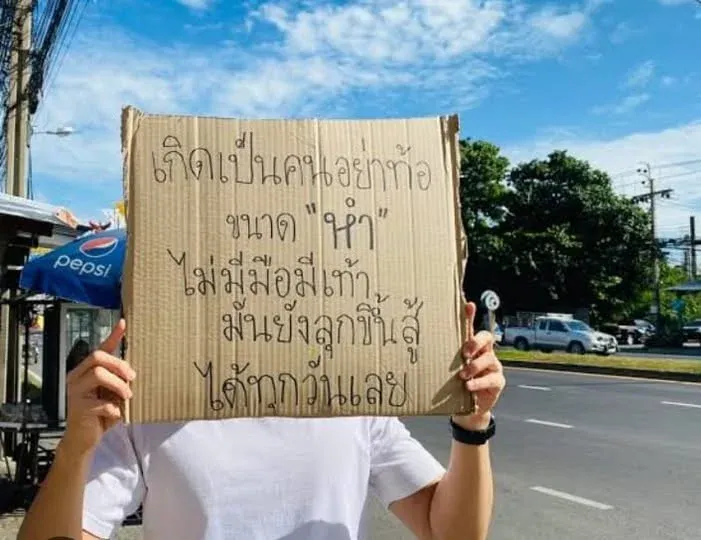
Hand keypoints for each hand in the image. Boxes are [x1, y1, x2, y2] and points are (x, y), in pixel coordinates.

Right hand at [62, 319, 134, 456]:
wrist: (83, 440)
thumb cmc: (100, 414)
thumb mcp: (111, 394)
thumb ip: (118, 381)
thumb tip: (132, 373)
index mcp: (85, 371)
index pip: (100, 349)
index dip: (113, 336)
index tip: (124, 323)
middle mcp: (76, 377)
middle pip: (98, 356)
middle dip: (119, 365)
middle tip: (131, 378)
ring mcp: (75, 392)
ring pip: (98, 374)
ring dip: (118, 385)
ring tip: (127, 397)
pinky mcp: (78, 408)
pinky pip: (101, 402)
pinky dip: (114, 408)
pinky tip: (115, 415)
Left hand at [454, 302, 505, 430]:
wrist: (468, 410)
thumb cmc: (456, 385)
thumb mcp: (448, 370)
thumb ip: (443, 359)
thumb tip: (419, 349)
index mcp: (472, 348)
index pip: (471, 328)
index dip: (470, 316)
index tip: (468, 305)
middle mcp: (485, 353)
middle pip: (487, 337)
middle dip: (476, 341)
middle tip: (464, 352)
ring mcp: (493, 367)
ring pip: (489, 358)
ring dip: (474, 366)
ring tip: (462, 375)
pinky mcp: (498, 382)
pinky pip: (492, 379)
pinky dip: (479, 382)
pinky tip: (469, 386)